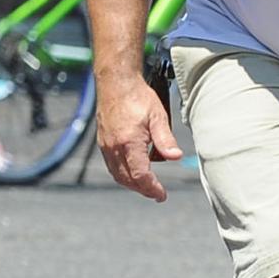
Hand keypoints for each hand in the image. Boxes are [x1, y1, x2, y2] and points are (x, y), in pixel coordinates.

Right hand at [96, 78, 182, 201]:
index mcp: (128, 143)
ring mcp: (106, 145)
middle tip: (157, 194)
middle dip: (143, 189)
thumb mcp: (158, 116)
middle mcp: (114, 147)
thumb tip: (175, 157)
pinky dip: (123, 173)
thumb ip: (166, 139)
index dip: (152, 188)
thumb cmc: (138, 97)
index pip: (140, 175)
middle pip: (127, 179)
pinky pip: (112, 165)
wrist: (115, 82)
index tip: (161, 195)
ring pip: (117, 174)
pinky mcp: (103, 142)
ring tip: (148, 186)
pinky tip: (134, 171)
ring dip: (132, 184)